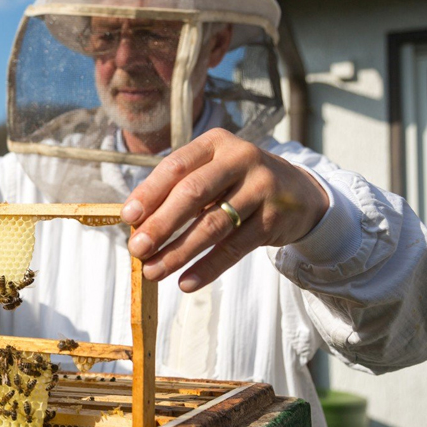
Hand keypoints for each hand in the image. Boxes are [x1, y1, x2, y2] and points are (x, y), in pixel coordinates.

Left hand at [120, 128, 328, 289]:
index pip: (176, 166)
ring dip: (179, 252)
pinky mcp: (274, 217)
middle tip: (137, 249)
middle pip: (193, 193)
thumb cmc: (236, 183)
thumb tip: (137, 225)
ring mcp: (261, 187)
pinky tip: (186, 282)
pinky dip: (208, 268)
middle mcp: (241, 158)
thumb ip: (177, 191)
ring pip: (213, 224)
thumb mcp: (211, 174)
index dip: (149, 192)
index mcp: (215, 143)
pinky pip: (235, 248)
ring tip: (154, 271)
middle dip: (161, 224)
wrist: (299, 193)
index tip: (128, 217)